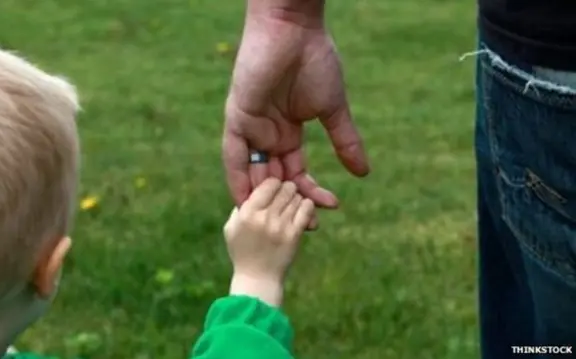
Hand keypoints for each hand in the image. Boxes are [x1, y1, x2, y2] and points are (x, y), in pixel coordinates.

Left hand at [222, 4, 369, 214]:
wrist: (296, 31)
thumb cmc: (315, 62)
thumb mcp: (333, 110)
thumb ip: (345, 141)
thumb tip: (364, 173)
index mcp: (287, 133)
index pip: (296, 172)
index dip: (310, 193)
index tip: (330, 210)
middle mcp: (267, 135)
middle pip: (275, 179)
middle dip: (288, 204)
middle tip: (308, 228)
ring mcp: (251, 128)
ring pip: (253, 173)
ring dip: (265, 200)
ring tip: (279, 225)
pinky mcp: (237, 118)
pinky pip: (233, 156)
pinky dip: (238, 179)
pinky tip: (247, 204)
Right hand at [223, 178, 313, 306]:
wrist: (258, 278)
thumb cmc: (242, 252)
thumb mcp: (231, 228)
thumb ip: (240, 207)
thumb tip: (252, 189)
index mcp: (247, 213)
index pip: (268, 184)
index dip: (273, 183)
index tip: (274, 189)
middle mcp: (264, 217)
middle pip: (285, 188)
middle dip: (287, 189)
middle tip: (287, 194)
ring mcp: (280, 226)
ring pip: (297, 197)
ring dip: (297, 198)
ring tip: (293, 204)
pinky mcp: (294, 235)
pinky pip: (306, 210)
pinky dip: (307, 206)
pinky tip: (303, 209)